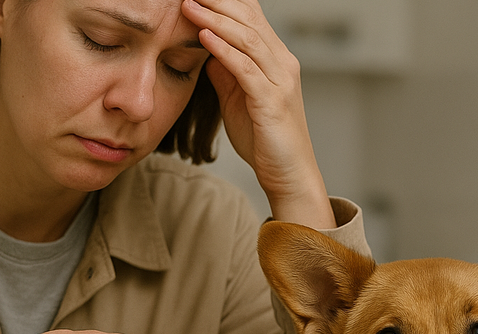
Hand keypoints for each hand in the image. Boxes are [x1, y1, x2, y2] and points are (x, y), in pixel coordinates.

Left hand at [181, 0, 335, 227]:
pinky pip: (246, 68)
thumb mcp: (237, 98)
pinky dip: (224, 50)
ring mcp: (280, 80)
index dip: (225, 0)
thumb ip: (225, 71)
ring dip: (215, 19)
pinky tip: (203, 37)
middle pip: (249, 18)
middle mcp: (282, 62)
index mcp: (275, 58)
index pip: (251, 16)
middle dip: (218, 1)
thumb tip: (204, 46)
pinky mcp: (272, 101)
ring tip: (188, 5)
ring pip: (248, 38)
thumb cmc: (263, 138)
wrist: (289, 173)